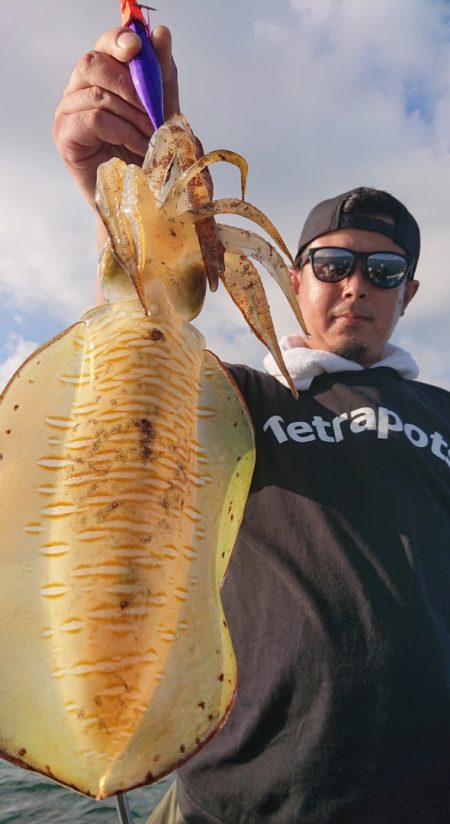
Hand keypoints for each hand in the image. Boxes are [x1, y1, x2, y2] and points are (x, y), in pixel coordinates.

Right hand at [53, 26, 179, 209]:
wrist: (146, 201)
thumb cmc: (154, 158)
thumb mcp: (165, 112)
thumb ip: (162, 75)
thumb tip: (160, 34)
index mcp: (103, 77)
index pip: (105, 44)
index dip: (119, 40)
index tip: (138, 49)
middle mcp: (80, 90)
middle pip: (95, 62)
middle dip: (131, 84)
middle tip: (155, 112)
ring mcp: (68, 113)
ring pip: (97, 93)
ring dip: (133, 115)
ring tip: (152, 138)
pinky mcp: (65, 137)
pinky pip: (93, 119)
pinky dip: (122, 131)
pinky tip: (139, 148)